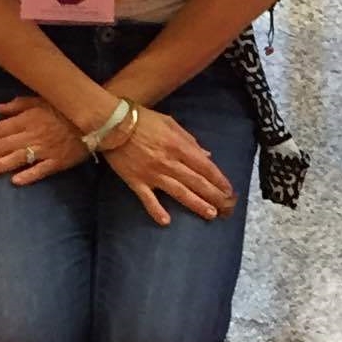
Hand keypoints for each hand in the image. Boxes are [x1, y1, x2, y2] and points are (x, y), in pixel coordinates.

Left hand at [0, 95, 84, 184]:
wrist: (94, 119)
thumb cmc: (64, 109)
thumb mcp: (40, 100)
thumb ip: (18, 105)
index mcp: (26, 119)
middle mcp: (32, 134)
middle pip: (1, 146)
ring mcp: (45, 149)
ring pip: (16, 159)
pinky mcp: (58, 161)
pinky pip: (41, 169)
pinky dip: (29, 175)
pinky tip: (15, 182)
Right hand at [98, 106, 236, 226]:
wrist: (112, 123)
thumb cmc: (142, 120)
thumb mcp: (170, 123)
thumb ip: (189, 140)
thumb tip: (207, 155)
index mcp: (178, 146)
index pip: (204, 166)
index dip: (219, 178)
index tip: (229, 189)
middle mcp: (168, 162)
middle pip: (196, 182)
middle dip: (213, 195)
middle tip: (227, 207)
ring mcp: (152, 174)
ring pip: (179, 192)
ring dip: (196, 204)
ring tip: (210, 214)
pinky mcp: (136, 181)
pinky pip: (147, 199)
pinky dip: (156, 210)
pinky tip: (166, 221)